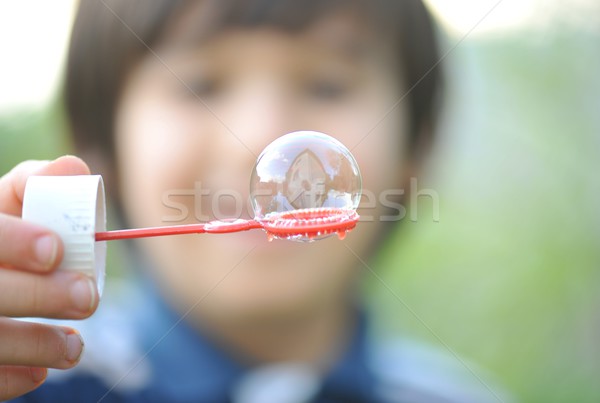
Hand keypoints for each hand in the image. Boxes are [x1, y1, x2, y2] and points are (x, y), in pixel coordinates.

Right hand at [0, 156, 98, 399]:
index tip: (56, 249)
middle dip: (40, 295)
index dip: (13, 240)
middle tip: (89, 297)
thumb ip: (34, 188)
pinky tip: (39, 371)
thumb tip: (75, 168)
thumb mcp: (2, 209)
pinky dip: (11, 378)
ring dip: (35, 344)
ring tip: (75, 346)